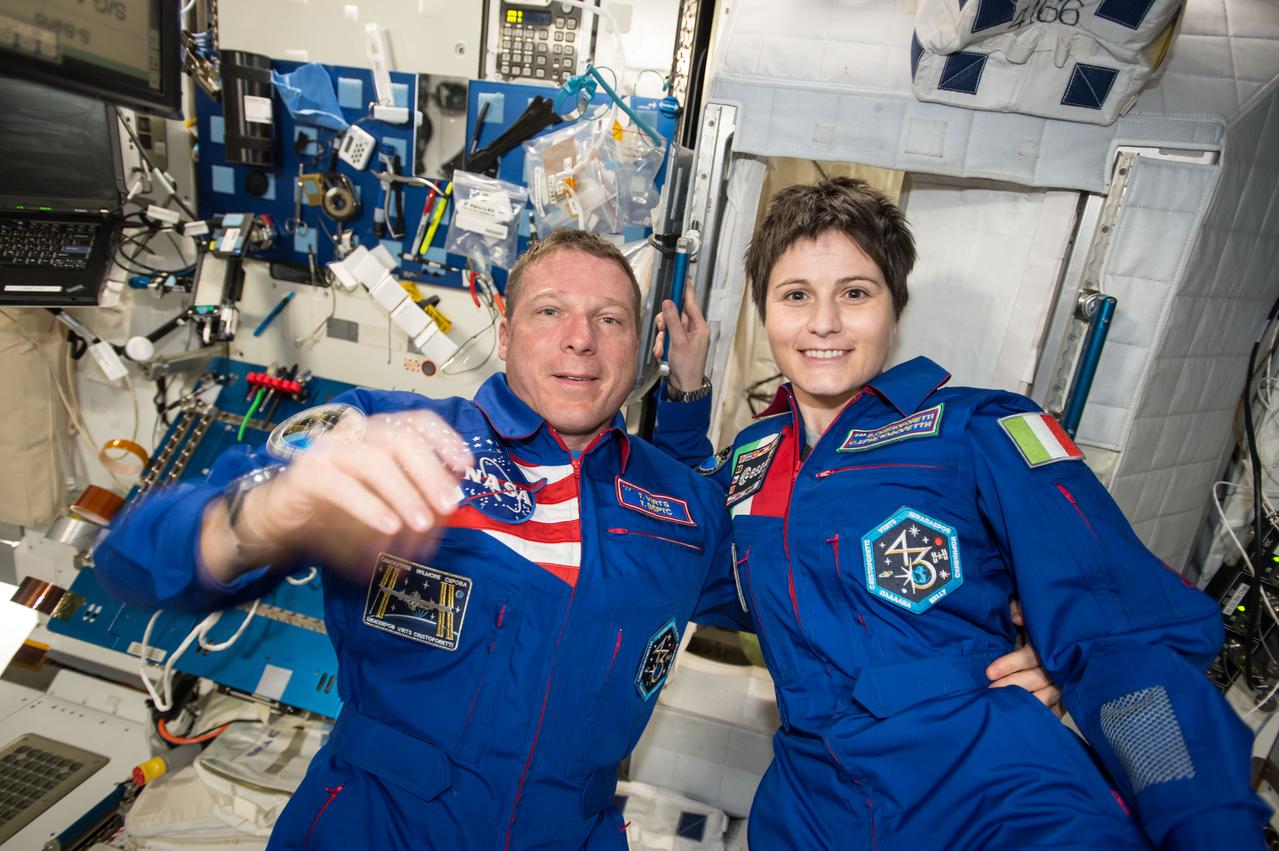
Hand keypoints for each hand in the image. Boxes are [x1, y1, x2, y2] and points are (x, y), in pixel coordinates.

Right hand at [203, 410, 472, 579]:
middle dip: (430, 473)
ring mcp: (330, 451)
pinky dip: (369, 506)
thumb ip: (416, 499)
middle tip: (448, 506)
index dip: (446, 440)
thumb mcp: (385, 503)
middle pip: (401, 439)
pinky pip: (342, 485)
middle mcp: (356, 434)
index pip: (418, 421)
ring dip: (404, 493)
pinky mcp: (307, 474)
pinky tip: (388, 526)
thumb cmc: (338, 508)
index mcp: (379, 433)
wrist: (282, 519)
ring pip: (375, 460)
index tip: (465, 467)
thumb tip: (450, 507)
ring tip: (421, 523)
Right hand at [652, 289, 709, 393]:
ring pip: (669, 327)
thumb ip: (672, 321)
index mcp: (700, 327)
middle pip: (676, 315)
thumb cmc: (687, 366)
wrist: (685, 386)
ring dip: (662, 337)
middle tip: (662, 330)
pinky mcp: (678, 344)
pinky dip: (662, 344)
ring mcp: (686, 337)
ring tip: (661, 349)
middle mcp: (694, 330)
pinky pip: (667, 337)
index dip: (686, 290)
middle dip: (665, 323)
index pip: (692, 303)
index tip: (683, 278)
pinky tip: (661, 353)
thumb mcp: (678, 341)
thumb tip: (668, 303)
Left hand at [986, 599, 1062, 714]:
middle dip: (1013, 685)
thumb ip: (1022, 609)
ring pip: (1047, 695)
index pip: (1030, 656)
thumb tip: (1015, 617)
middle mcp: (1059, 665)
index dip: (1009, 664)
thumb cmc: (1044, 623)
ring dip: (1027, 702)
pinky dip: (1047, 715)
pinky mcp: (1069, 695)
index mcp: (1049, 644)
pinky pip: (1060, 708)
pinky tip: (1031, 720)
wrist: (1078, 631)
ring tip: (1005, 708)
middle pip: (1037, 678)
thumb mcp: (1033, 611)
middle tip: (991, 692)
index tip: (989, 672)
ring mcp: (1066, 681)